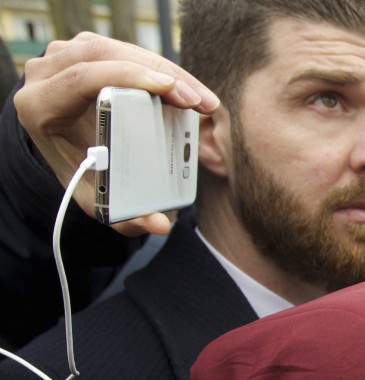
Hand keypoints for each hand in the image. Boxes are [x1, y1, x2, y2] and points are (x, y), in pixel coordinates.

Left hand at [15, 33, 217, 234]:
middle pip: (103, 56)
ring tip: (201, 100)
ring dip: (165, 69)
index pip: (82, 77)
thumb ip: (127, 218)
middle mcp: (44, 74)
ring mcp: (62, 55)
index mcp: (39, 106)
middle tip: (198, 100)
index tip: (171, 91)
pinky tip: (185, 88)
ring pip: (118, 48)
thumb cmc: (83, 174)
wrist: (63, 149)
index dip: (129, 77)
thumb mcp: (98, 199)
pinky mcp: (84, 49)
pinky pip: (124, 49)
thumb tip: (160, 223)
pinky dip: (159, 66)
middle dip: (158, 73)